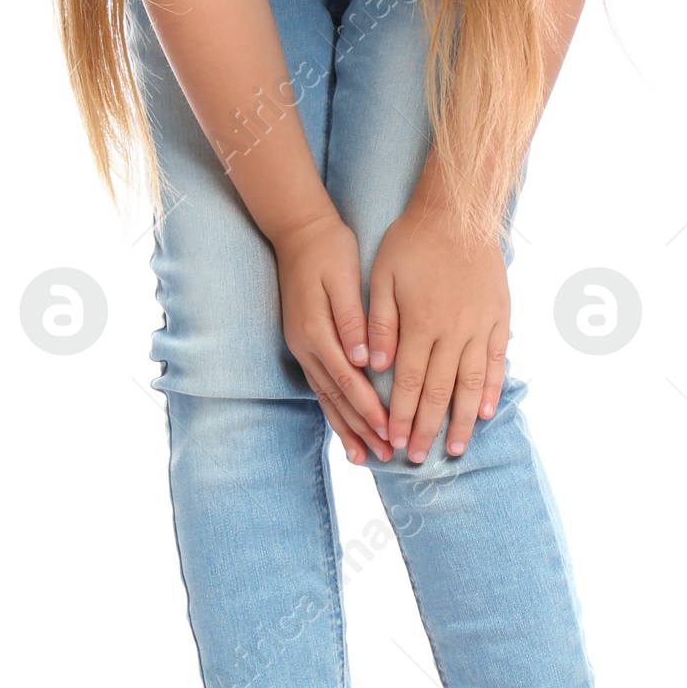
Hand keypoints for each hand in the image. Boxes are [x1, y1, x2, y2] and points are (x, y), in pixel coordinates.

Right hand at [272, 208, 394, 464]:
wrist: (297, 230)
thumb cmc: (327, 249)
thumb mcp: (341, 278)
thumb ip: (352, 320)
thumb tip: (363, 360)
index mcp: (316, 331)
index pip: (346, 379)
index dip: (368, 408)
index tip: (389, 431)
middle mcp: (306, 345)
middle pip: (335, 397)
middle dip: (360, 428)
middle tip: (384, 456)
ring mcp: (302, 345)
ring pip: (326, 396)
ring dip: (345, 426)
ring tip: (363, 456)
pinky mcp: (305, 342)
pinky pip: (321, 384)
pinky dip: (334, 408)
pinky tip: (345, 425)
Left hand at [368, 201, 509, 461]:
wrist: (459, 212)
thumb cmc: (412, 243)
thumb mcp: (381, 277)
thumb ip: (378, 323)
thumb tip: (372, 365)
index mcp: (420, 324)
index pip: (406, 382)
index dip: (399, 415)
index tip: (392, 442)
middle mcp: (452, 332)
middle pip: (438, 391)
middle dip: (426, 428)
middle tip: (418, 457)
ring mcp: (479, 326)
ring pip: (470, 384)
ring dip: (463, 419)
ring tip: (457, 448)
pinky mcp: (498, 317)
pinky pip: (496, 361)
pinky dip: (491, 388)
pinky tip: (486, 410)